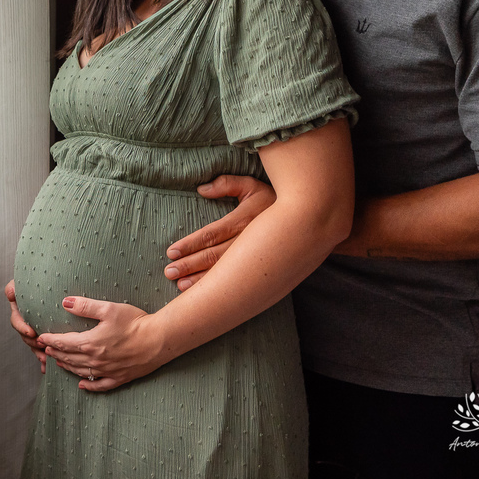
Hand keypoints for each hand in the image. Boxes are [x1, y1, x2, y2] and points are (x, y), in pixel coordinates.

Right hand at [5, 280, 46, 372]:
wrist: (48, 283)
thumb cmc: (35, 280)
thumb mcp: (21, 282)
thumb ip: (14, 287)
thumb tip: (10, 293)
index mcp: (19, 311)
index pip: (17, 321)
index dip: (22, 328)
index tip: (31, 332)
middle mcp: (26, 322)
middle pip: (26, 337)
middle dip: (34, 344)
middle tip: (43, 347)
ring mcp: (35, 329)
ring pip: (35, 345)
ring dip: (40, 353)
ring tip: (47, 360)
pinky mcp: (46, 334)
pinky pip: (45, 348)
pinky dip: (45, 358)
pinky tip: (46, 367)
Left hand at [36, 296, 165, 391]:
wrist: (159, 340)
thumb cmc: (135, 322)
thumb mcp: (109, 309)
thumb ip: (85, 306)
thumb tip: (65, 302)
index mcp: (90, 343)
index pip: (64, 343)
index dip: (51, 340)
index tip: (41, 338)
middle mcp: (96, 360)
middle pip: (70, 358)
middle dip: (56, 353)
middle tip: (46, 349)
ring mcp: (107, 371)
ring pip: (81, 371)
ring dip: (68, 367)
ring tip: (59, 363)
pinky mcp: (120, 378)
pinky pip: (100, 385)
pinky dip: (89, 385)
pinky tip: (82, 385)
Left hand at [164, 175, 274, 289]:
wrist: (309, 219)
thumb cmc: (274, 198)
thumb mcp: (252, 185)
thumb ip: (226, 184)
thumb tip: (201, 189)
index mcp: (245, 220)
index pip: (212, 234)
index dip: (190, 243)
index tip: (171, 252)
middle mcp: (249, 241)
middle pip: (215, 256)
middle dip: (190, 264)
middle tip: (169, 272)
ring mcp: (257, 257)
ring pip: (225, 272)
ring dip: (201, 280)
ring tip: (180, 285)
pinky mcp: (262, 267)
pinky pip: (238, 280)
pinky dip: (220, 288)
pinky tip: (204, 295)